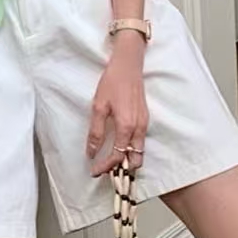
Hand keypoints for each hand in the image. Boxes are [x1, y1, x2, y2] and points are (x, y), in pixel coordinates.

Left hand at [86, 40, 148, 176]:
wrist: (128, 65)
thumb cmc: (112, 82)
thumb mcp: (98, 107)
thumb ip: (96, 132)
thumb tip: (91, 152)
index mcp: (127, 126)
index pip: (118, 156)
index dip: (106, 167)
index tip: (94, 171)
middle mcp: (139, 128)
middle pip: (135, 160)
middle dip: (121, 169)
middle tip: (104, 169)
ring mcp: (144, 123)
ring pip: (140, 152)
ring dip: (127, 160)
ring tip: (110, 161)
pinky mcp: (145, 119)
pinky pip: (141, 142)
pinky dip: (131, 149)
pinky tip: (119, 146)